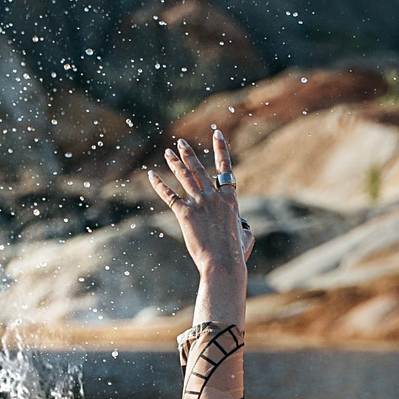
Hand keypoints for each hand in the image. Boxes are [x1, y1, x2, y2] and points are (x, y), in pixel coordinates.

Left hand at [146, 130, 250, 279]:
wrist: (223, 263)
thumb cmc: (235, 255)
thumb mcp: (245, 238)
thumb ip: (244, 230)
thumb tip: (244, 229)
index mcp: (230, 201)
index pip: (225, 169)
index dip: (220, 150)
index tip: (217, 135)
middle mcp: (214, 197)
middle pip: (199, 169)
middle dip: (189, 154)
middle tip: (180, 143)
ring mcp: (199, 204)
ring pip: (185, 177)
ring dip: (175, 163)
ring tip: (168, 152)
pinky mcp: (185, 214)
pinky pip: (170, 196)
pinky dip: (159, 185)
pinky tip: (152, 175)